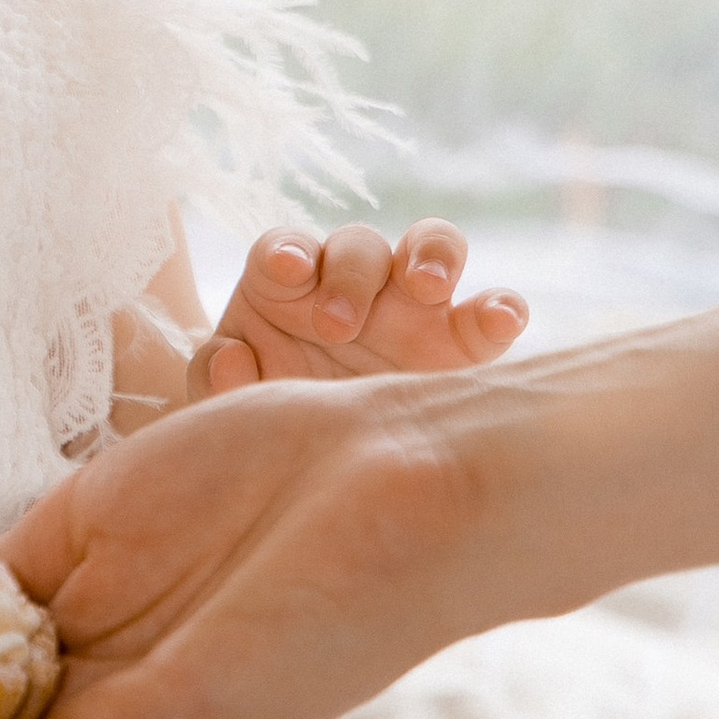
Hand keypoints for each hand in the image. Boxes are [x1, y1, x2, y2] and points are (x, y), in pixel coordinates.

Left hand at [188, 218, 524, 397]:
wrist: (331, 471)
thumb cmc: (274, 422)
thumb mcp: (233, 410)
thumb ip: (216, 382)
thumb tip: (230, 359)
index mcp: (286, 290)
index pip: (283, 251)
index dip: (284, 253)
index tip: (286, 272)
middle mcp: (352, 285)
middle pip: (356, 246)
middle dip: (348, 273)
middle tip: (337, 325)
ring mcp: (414, 307)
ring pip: (430, 247)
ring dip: (430, 256)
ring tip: (427, 286)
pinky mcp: (464, 341)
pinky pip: (492, 310)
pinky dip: (501, 306)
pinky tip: (501, 320)